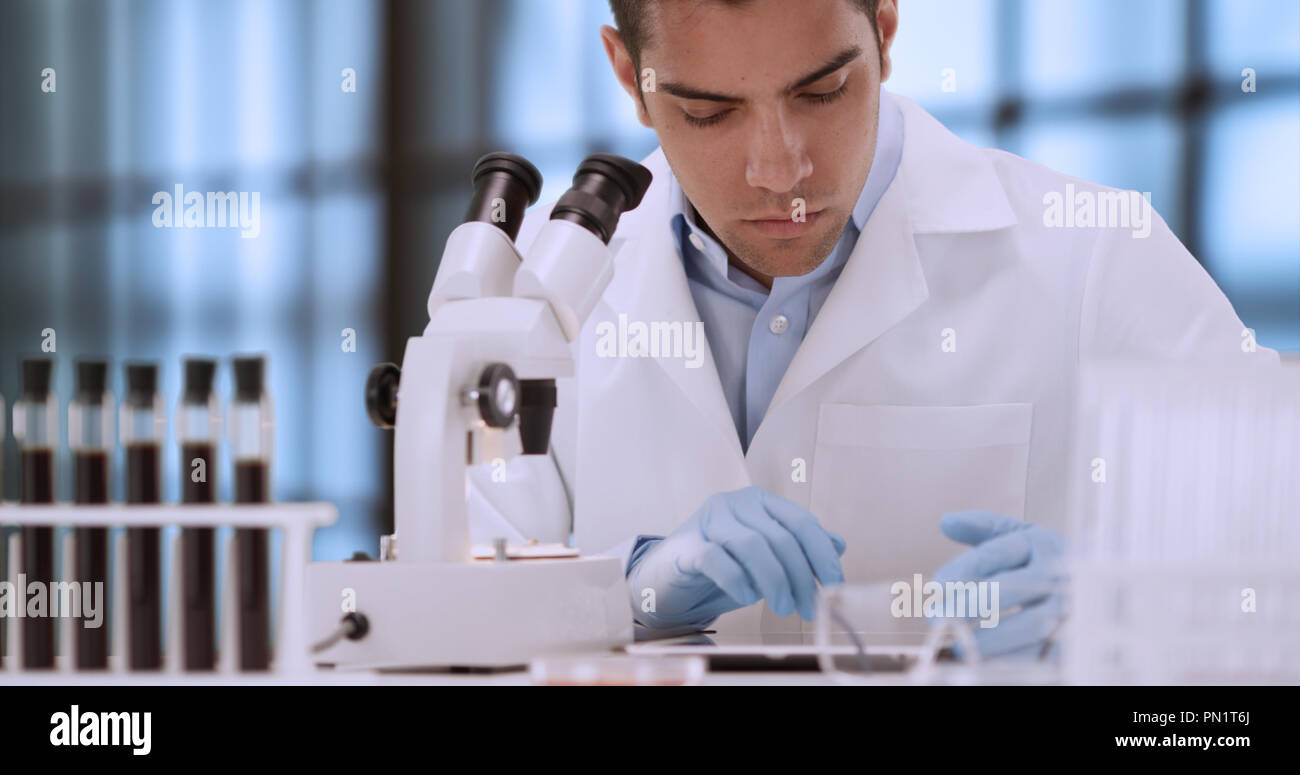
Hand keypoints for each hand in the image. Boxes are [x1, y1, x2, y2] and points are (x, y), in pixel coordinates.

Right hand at [628, 486, 846, 628]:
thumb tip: (838, 544)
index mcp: (758, 502)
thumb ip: (797, 548)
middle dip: (800, 576)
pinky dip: (737, 580)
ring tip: (783, 608)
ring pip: (751, 545)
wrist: (667, 578)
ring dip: (774, 580)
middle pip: (779, 537)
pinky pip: (717, 560)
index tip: (835, 584)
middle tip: (809, 608)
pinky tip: (748, 597)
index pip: (800, 522)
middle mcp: (734, 504)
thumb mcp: (765, 558)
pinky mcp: (686, 547)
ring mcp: (708, 522)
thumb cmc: (722, 567)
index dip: (821, 553)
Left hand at [931, 510, 1066, 659]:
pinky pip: (1046, 653)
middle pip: (1012, 587)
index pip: (997, 552)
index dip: (964, 568)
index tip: (936, 586)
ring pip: (1031, 624)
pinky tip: (986, 662)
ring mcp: (1073, 607)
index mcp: (1041, 543)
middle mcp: (1058, 573)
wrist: (1106, 591)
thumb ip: (986, 528)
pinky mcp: (1081, 638)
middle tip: (937, 617)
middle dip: (971, 603)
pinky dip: (1014, 659)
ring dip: (991, 638)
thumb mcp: (1025, 538)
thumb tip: (945, 522)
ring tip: (958, 646)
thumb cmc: (1050, 563)